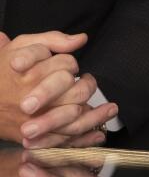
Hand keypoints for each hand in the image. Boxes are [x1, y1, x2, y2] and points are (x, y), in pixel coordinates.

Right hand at [0, 31, 117, 148]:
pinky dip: (85, 134)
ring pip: (74, 114)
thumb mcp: (21, 47)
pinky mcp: (34, 136)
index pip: (66, 64)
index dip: (70, 63)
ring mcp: (34, 119)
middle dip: (87, 85)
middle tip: (87, 81)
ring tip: (109, 108)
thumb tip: (81, 39)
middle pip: (76, 91)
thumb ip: (52, 40)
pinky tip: (100, 132)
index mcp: (30, 73)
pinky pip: (65, 137)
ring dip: (95, 111)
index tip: (67, 65)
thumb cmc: (1, 71)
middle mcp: (33, 97)